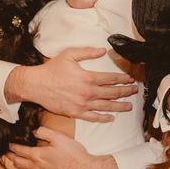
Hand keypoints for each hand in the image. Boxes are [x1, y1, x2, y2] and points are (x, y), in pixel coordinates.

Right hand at [5, 47, 137, 121]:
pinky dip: (103, 118)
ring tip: (129, 106)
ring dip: (119, 106)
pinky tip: (111, 117)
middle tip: (134, 91)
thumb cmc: (52, 69)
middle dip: (125, 92)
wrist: (36, 85)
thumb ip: (87, 52)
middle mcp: (88, 92)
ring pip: (106, 106)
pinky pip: (93, 117)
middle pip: (112, 93)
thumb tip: (102, 50)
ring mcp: (82, 104)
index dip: (122, 79)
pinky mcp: (76, 112)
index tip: (130, 79)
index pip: (111, 78)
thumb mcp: (69, 55)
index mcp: (88, 77)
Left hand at [7, 126, 120, 168]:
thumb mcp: (61, 138)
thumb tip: (35, 131)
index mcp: (38, 155)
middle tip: (8, 154)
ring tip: (15, 163)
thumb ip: (46, 132)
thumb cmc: (75, 155)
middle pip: (19, 162)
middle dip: (12, 157)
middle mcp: (37, 168)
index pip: (21, 150)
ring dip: (18, 167)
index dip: (14, 147)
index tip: (10, 145)